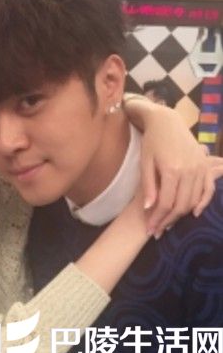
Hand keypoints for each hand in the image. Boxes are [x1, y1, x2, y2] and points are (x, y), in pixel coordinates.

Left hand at [139, 109, 212, 237]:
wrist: (166, 122)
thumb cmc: (151, 142)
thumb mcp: (145, 162)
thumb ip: (148, 186)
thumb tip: (149, 208)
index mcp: (172, 170)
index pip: (166, 203)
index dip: (157, 218)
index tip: (150, 229)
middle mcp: (189, 170)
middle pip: (180, 205)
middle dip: (168, 221)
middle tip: (157, 230)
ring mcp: (199, 168)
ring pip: (193, 200)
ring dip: (181, 215)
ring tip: (168, 223)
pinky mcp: (204, 165)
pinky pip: (208, 189)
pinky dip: (202, 203)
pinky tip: (194, 214)